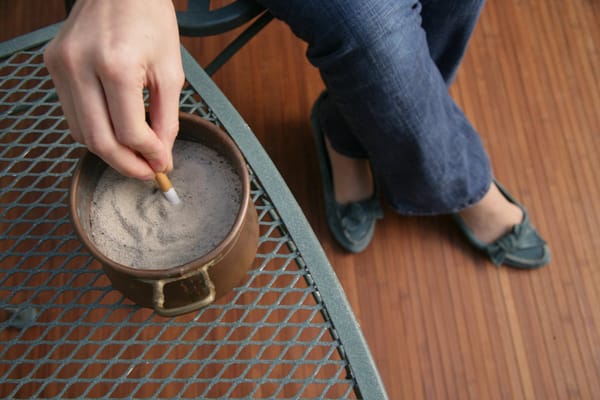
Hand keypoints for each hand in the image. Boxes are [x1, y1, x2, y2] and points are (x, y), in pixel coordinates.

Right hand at [44, 0, 183, 178]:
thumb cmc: (150, 19)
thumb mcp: (171, 70)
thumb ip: (167, 118)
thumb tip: (161, 154)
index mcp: (116, 65)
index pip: (130, 132)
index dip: (149, 156)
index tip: (163, 163)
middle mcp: (80, 66)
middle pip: (99, 141)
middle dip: (127, 165)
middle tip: (147, 172)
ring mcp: (61, 66)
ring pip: (81, 132)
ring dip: (109, 152)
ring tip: (134, 156)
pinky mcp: (53, 65)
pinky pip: (72, 114)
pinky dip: (95, 130)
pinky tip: (115, 132)